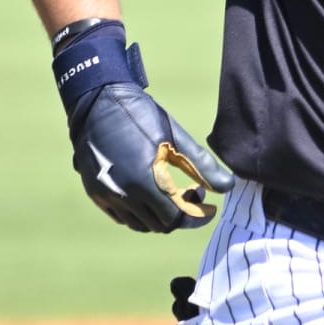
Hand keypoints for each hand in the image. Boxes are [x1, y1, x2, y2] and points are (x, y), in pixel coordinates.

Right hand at [51, 21, 233, 232]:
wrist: (98, 100)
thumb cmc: (140, 115)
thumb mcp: (175, 138)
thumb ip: (202, 165)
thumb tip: (228, 187)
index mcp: (146, 182)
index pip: (177, 218)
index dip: (196, 216)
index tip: (208, 206)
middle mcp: (124, 195)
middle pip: (160, 224)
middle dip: (181, 213)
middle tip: (191, 192)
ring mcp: (107, 195)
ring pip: (141, 224)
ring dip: (160, 215)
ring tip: (170, 193)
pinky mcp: (95, 192)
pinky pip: (122, 216)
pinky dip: (139, 213)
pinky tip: (148, 193)